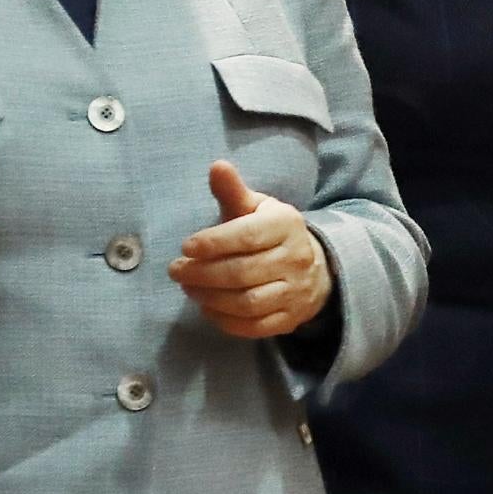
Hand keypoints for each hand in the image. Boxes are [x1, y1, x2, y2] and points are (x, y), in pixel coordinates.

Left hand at [167, 160, 332, 339]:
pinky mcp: (289, 319)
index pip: (248, 236)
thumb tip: (217, 166)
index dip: (213, 242)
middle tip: (175, 270)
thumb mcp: (257, 207)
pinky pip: (254, 327)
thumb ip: (233, 191)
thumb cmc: (273, 233)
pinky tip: (207, 307)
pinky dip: (225, 321)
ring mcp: (294, 292)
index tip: (186, 247)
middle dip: (203, 273)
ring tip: (188, 287)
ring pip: (247, 303)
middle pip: (242, 272)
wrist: (316, 268)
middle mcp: (295, 259)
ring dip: (210, 298)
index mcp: (286, 225)